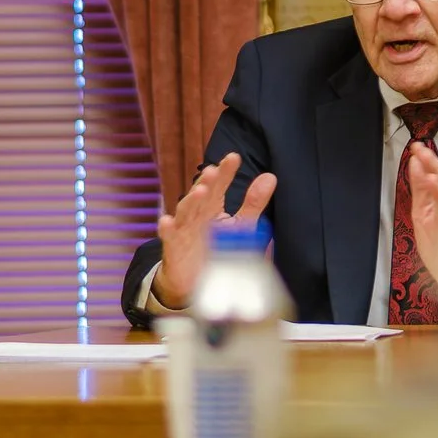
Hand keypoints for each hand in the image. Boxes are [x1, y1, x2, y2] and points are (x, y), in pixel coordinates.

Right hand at [150, 152, 276, 308]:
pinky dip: (167, 230)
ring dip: (191, 201)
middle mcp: (197, 214)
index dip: (225, 172)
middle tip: (214, 170)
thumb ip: (253, 203)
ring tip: (200, 191)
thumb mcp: (239, 225)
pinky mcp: (174, 249)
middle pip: (202, 195)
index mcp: (212, 207)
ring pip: (186, 212)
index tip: (234, 158)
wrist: (194, 280)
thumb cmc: (216, 247)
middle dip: (207, 182)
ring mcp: (184, 230)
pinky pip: (170, 238)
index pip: (219, 185)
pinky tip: (167, 221)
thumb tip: (270, 176)